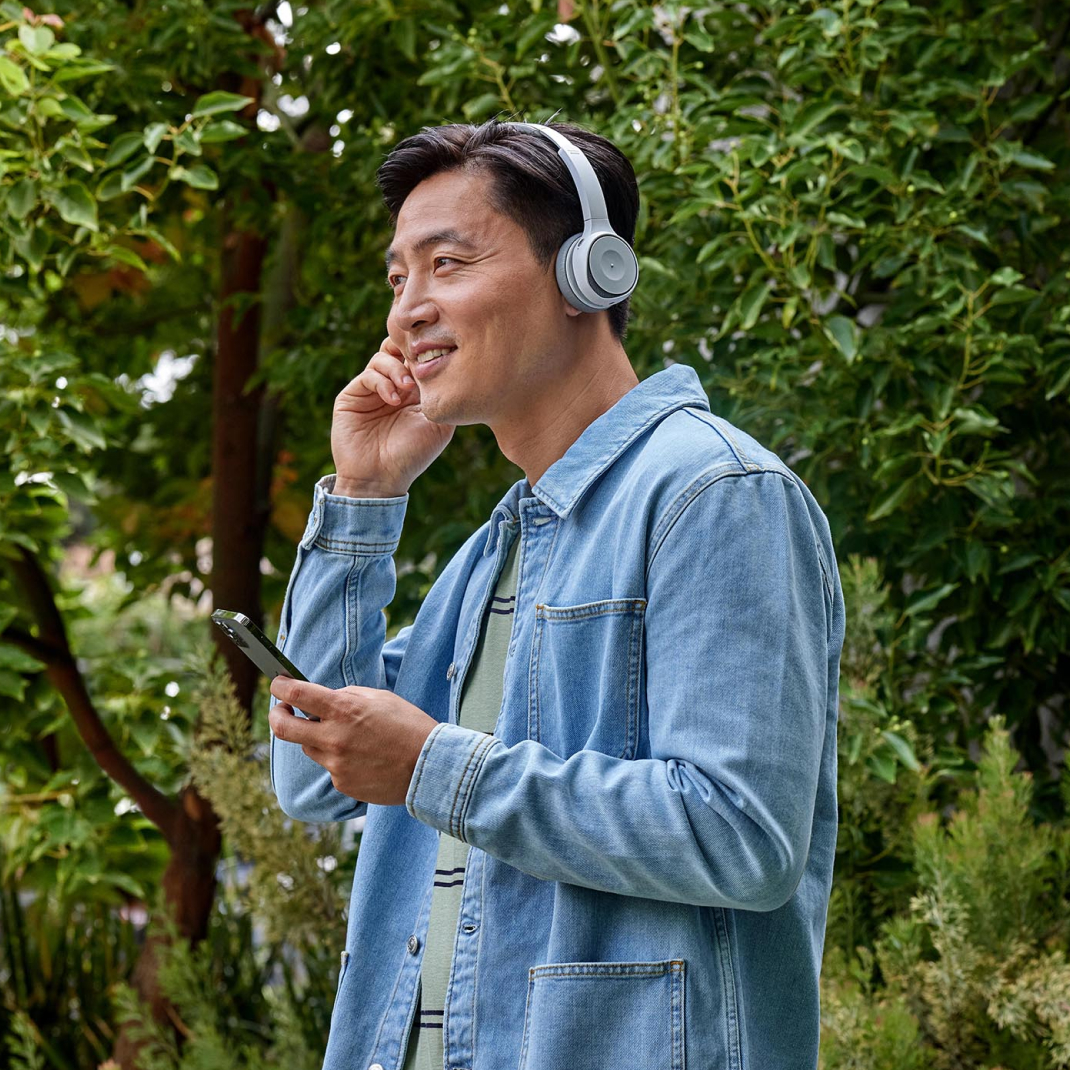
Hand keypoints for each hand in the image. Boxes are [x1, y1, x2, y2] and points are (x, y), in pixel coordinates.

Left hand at [268, 677, 438, 806]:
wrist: (430, 765)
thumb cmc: (409, 725)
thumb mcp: (380, 698)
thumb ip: (347, 697)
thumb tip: (324, 700)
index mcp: (343, 710)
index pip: (296, 694)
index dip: (280, 686)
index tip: (278, 684)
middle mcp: (333, 737)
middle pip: (283, 727)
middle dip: (276, 715)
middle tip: (281, 710)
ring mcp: (335, 764)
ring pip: (309, 748)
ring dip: (317, 739)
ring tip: (347, 737)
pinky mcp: (342, 783)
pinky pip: (330, 767)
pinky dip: (339, 760)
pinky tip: (364, 757)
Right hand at [330, 336, 454, 496]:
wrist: (379, 478)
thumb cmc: (412, 455)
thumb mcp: (439, 426)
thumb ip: (443, 396)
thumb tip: (441, 366)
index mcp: (416, 391)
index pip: (420, 358)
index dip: (428, 352)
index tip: (437, 360)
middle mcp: (394, 386)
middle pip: (399, 348)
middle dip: (410, 352)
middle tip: (420, 365)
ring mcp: (372, 389)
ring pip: (384, 356)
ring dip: (398, 369)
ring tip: (408, 390)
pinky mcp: (353, 394)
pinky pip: (369, 374)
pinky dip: (383, 381)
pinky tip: (394, 400)